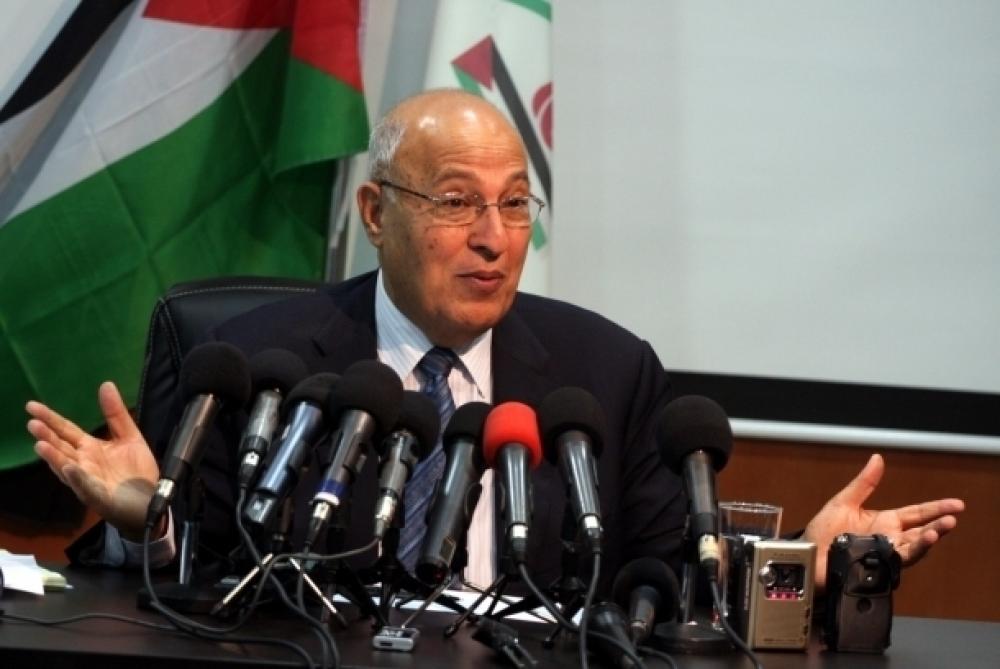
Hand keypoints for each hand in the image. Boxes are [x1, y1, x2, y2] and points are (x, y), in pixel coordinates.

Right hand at [26, 381, 162, 540]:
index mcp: (90, 448)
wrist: (151, 500)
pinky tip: (70, 468)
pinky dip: (78, 478)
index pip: (66, 430)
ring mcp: (88, 481)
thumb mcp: (130, 437)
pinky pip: (86, 486)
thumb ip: (116, 414)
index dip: (50, 418)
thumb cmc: (136, 471)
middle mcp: (83, 463)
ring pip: (67, 467)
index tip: (31, 406)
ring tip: (41, 445)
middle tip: (32, 423)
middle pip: (61, 447)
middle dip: (47, 436)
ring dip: (54, 457)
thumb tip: (106, 383)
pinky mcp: (99, 496)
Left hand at [802, 453, 963, 590]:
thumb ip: (864, 483)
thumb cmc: (822, 532)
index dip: (935, 508)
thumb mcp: (843, 502)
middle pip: (920, 531)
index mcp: (884, 521)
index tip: (956, 505)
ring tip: (937, 532)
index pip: (916, 513)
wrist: (807, 555)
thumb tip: (877, 458)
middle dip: (938, 525)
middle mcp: (889, 538)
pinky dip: (909, 554)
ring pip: (913, 548)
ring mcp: (884, 553)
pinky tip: (916, 546)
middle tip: (952, 518)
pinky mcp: (877, 566)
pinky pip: (897, 561)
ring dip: (927, 541)